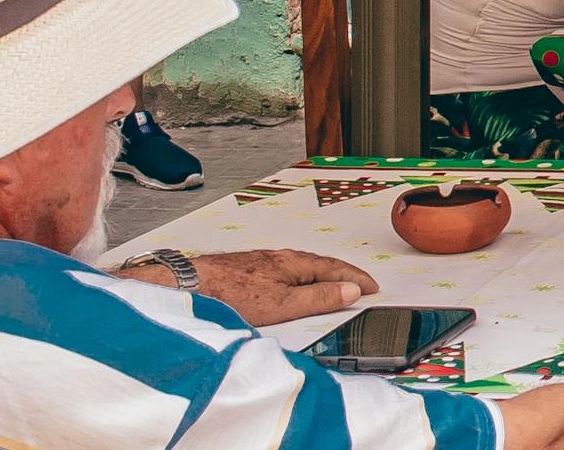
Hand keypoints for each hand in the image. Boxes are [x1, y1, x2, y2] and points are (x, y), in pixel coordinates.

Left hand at [142, 248, 373, 325]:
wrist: (190, 286)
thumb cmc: (232, 295)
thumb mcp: (283, 305)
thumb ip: (319, 298)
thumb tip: (350, 291)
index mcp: (295, 263)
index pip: (337, 269)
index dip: (357, 279)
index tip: (373, 288)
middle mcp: (281, 257)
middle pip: (321, 265)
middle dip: (343, 275)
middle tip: (359, 286)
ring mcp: (263, 262)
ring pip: (301, 267)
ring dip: (322, 276)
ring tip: (332, 287)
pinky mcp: (247, 269)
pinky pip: (285, 271)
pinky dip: (301, 279)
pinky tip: (292, 287)